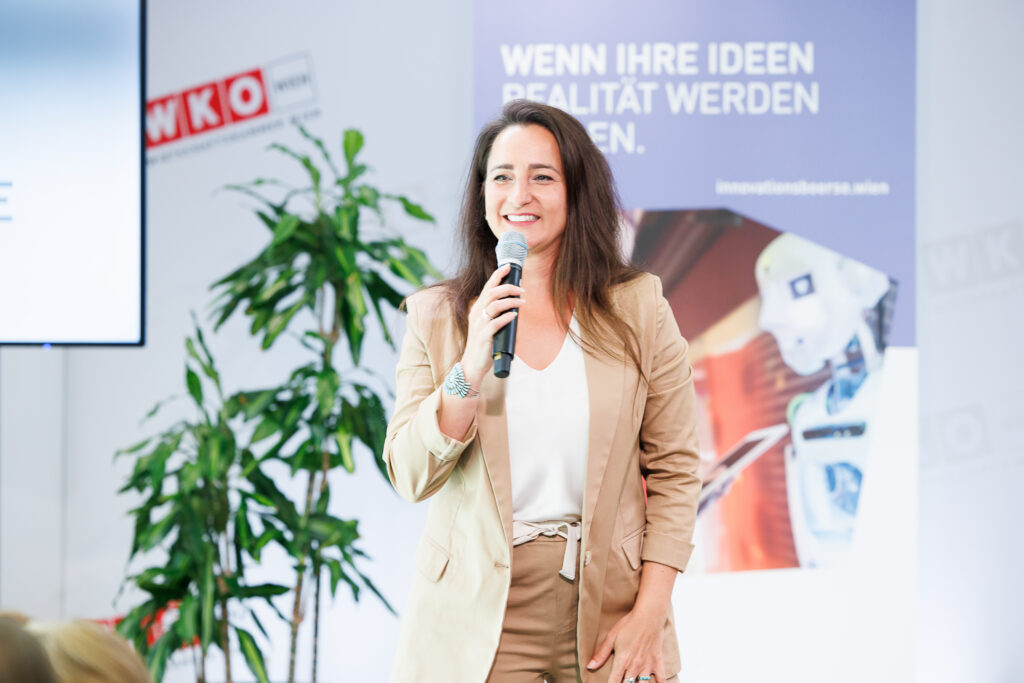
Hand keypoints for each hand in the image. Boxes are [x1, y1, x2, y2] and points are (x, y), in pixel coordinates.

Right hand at [461, 264, 524, 385]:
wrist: (473, 364)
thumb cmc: (484, 344)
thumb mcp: (489, 325)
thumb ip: (498, 315)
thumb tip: (515, 306)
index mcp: (478, 308)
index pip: (487, 287)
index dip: (498, 275)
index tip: (509, 267)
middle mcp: (476, 313)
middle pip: (492, 292)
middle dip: (509, 287)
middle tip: (522, 290)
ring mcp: (479, 325)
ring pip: (494, 305)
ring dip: (510, 301)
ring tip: (522, 302)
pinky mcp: (483, 336)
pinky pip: (495, 323)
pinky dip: (506, 317)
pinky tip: (514, 316)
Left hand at [587, 605, 666, 682]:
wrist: (649, 616)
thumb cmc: (629, 625)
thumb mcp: (611, 637)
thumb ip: (601, 654)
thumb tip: (589, 666)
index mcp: (622, 660)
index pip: (613, 682)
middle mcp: (634, 666)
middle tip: (621, 682)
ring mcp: (647, 666)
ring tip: (633, 682)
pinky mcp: (657, 663)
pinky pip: (661, 680)